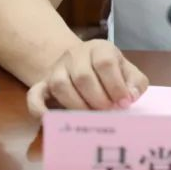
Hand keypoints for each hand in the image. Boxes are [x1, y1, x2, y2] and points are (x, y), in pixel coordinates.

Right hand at [27, 40, 148, 116]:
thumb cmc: (111, 72)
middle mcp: (75, 54)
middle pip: (83, 76)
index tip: (123, 103)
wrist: (84, 64)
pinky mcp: (43, 84)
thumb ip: (135, 83)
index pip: (105, 63)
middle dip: (98, 99)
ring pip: (60, 85)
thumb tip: (130, 97)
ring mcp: (56, 68)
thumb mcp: (128, 72)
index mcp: (99, 48)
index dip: (116, 86)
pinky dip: (39, 109)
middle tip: (108, 112)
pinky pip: (34, 95)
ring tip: (91, 117)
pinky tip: (51, 120)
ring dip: (77, 106)